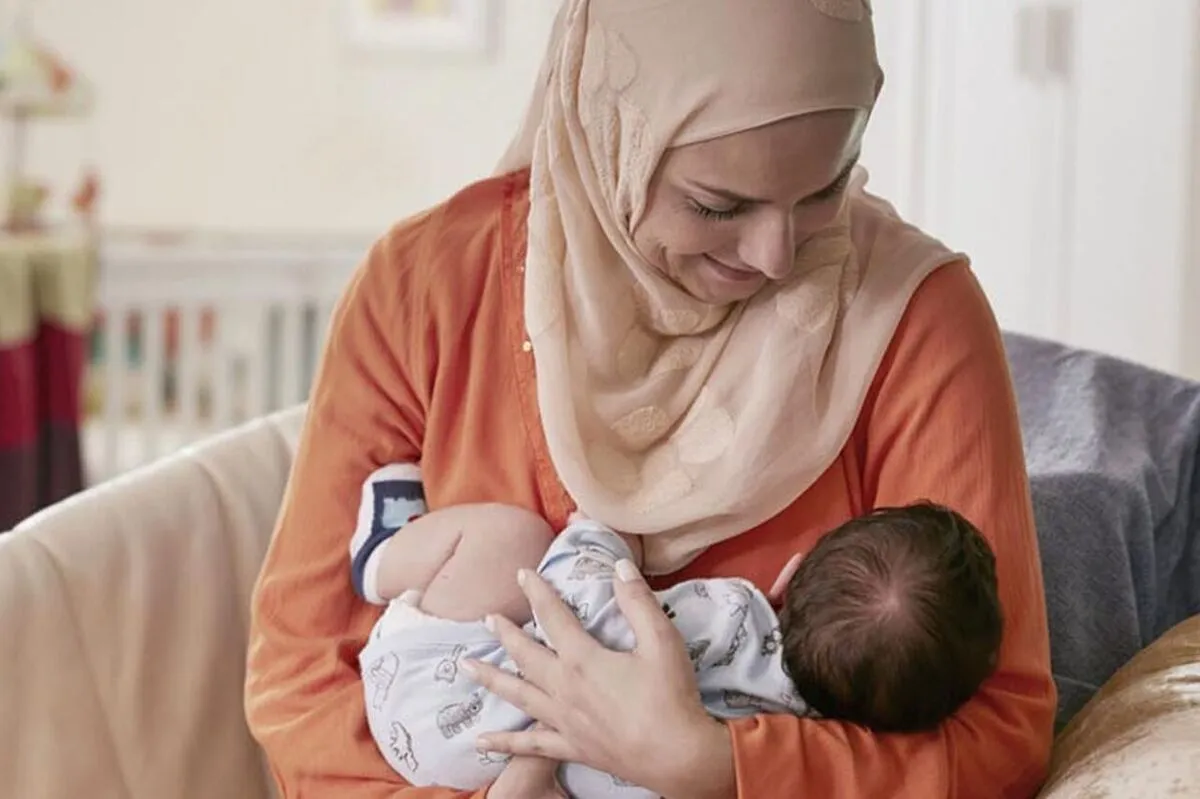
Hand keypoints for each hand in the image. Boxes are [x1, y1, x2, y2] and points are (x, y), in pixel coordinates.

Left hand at [463, 561, 735, 798]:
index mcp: (582, 658)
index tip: (522, 574)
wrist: (677, 756)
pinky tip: (481, 741)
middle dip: (506, 633)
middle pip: (525, 655)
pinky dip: (503, 743)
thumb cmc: (670, 696)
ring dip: (491, 678)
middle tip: (487, 619)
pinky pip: (529, 745)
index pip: (553, 616)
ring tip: (466, 667)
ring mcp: (563, 720)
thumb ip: (637, 601)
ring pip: (517, 695)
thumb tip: (619, 565)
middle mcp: (563, 688)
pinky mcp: (571, 747)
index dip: (537, 592)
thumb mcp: (661, 640)